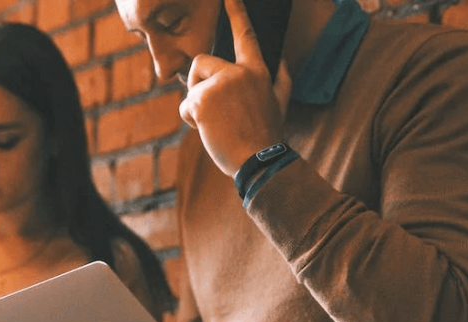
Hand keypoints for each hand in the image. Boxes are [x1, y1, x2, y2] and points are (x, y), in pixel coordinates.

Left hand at [178, 0, 292, 176]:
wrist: (259, 161)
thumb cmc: (267, 135)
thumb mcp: (281, 102)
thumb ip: (281, 78)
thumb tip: (282, 60)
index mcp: (257, 71)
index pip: (245, 35)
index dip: (236, 11)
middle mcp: (238, 72)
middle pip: (201, 62)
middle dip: (197, 83)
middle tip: (210, 108)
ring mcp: (220, 85)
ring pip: (192, 86)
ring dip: (195, 106)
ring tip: (214, 123)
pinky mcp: (203, 100)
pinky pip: (185, 106)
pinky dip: (191, 120)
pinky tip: (209, 131)